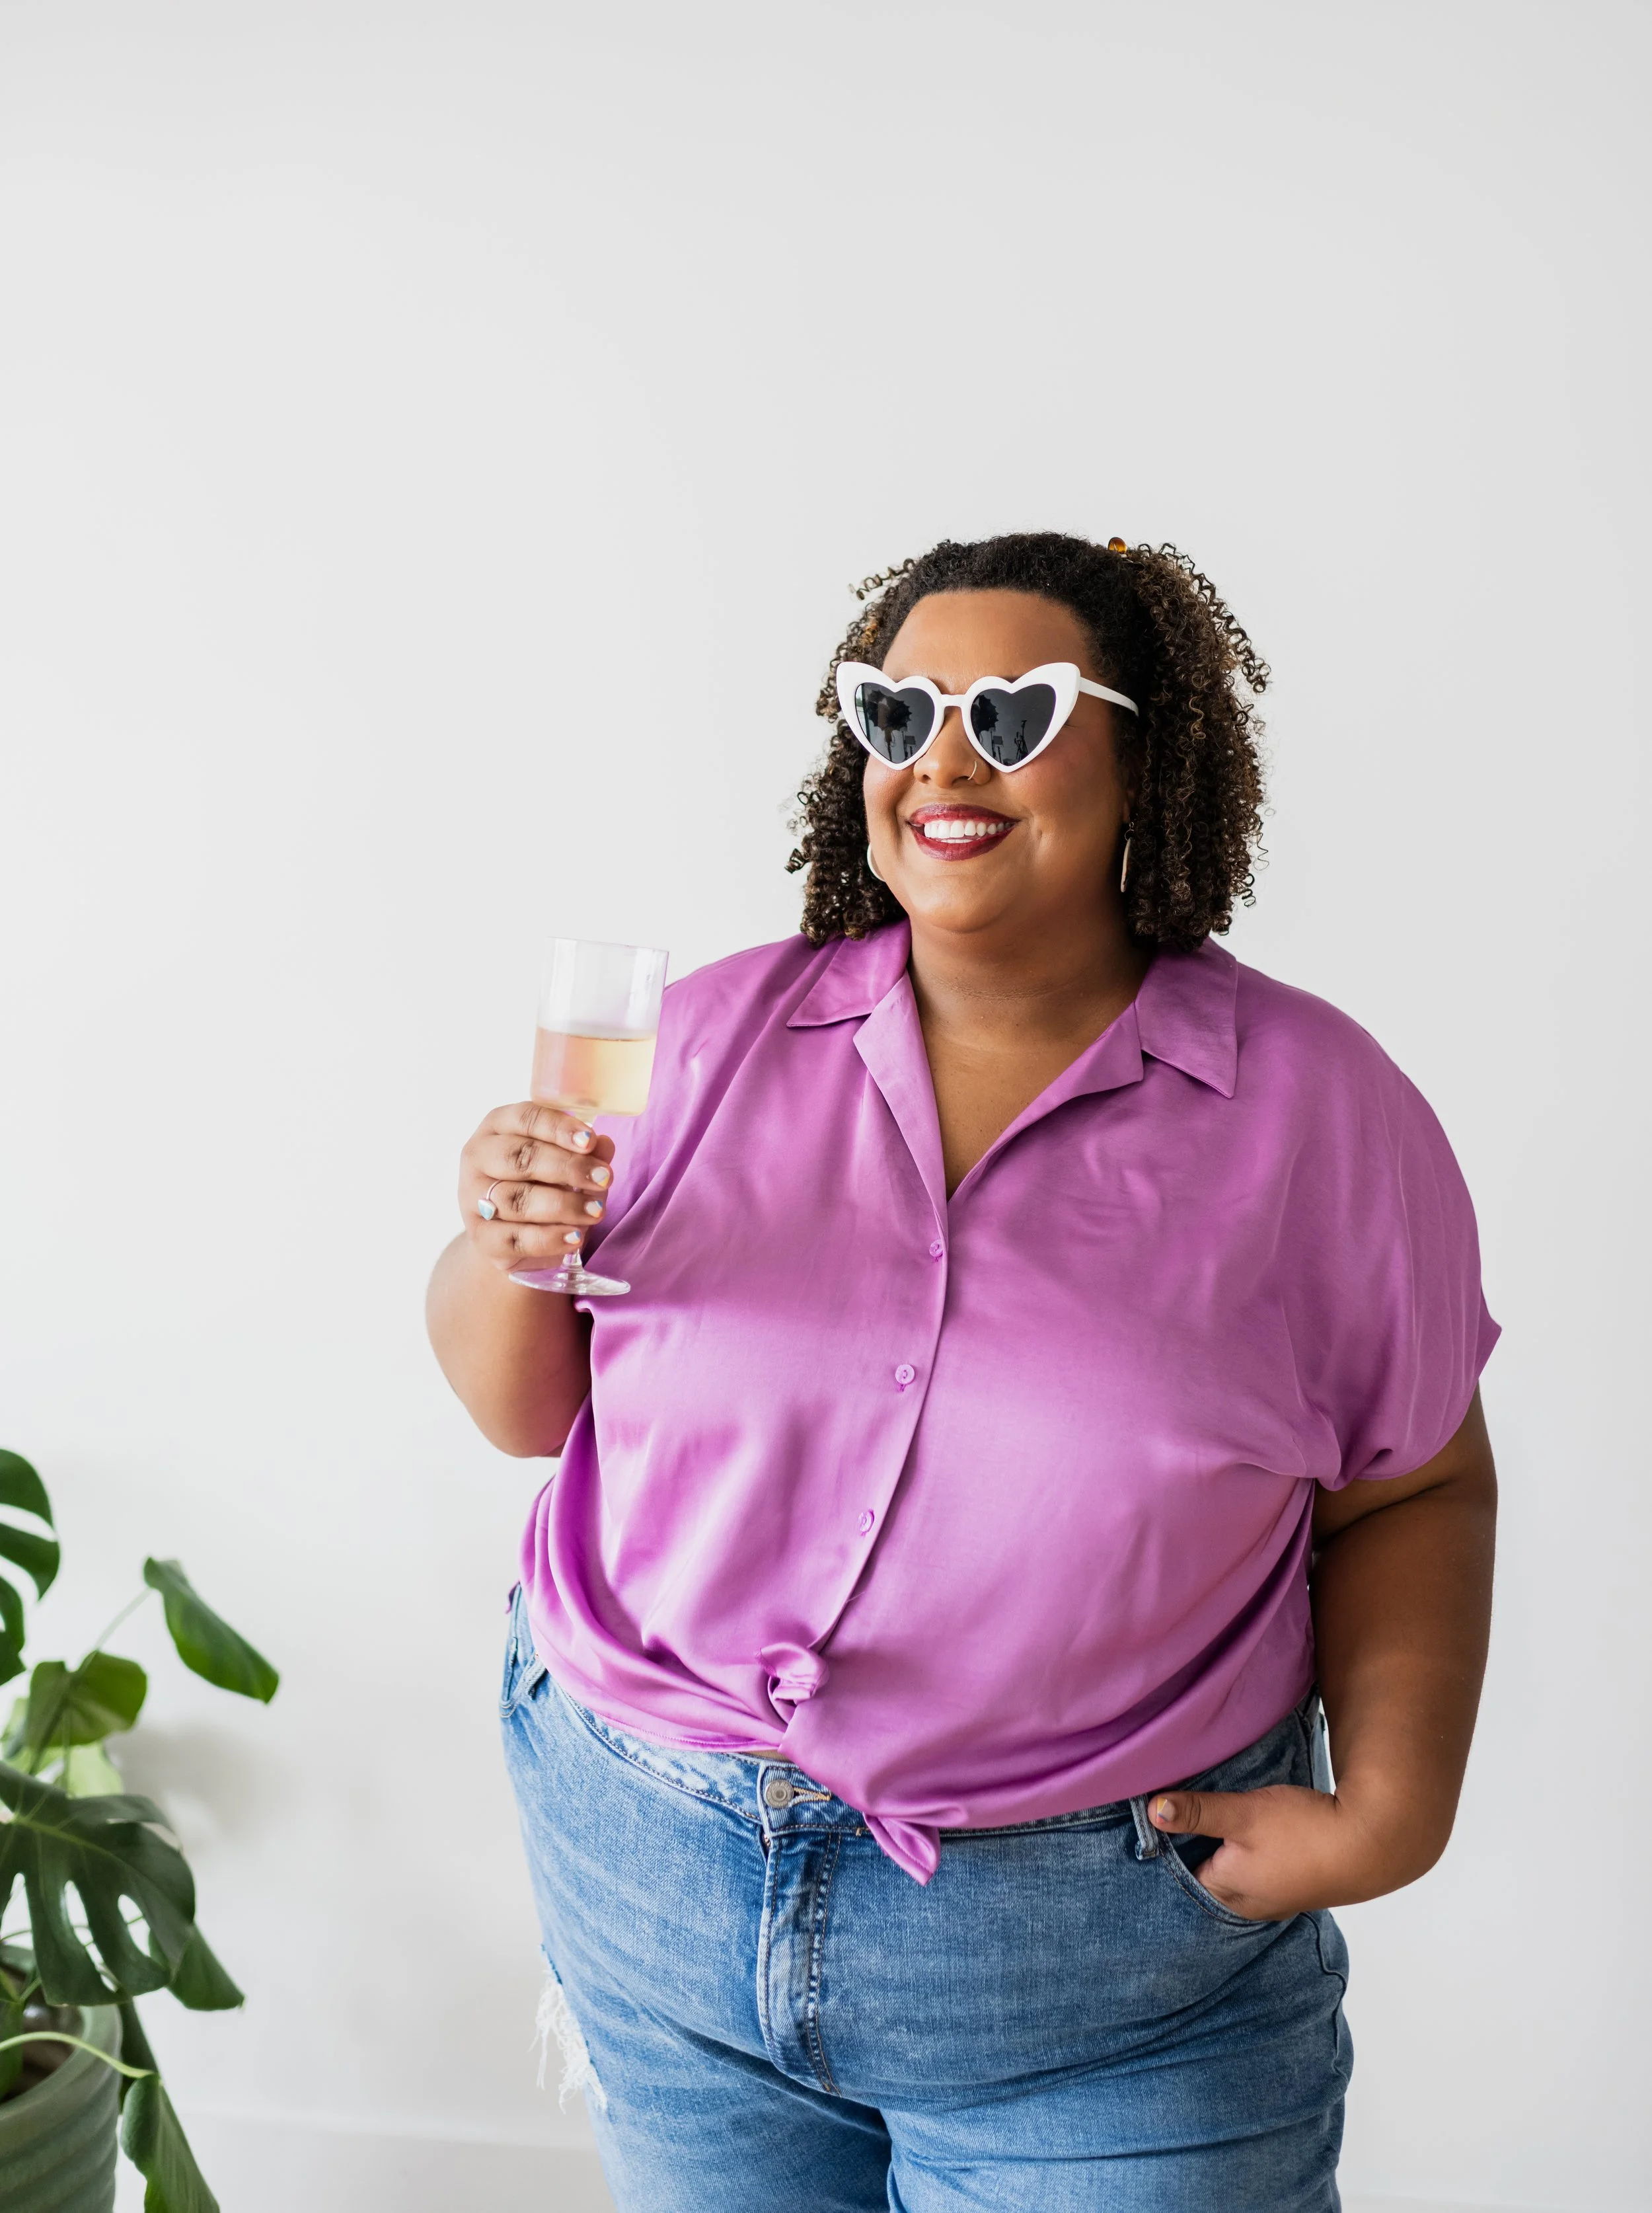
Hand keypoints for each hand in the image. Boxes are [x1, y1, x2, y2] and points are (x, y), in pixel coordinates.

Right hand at [458, 1102, 617, 1274]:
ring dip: (563, 1205)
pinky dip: (548, 1238)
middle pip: (520, 1158)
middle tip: (604, 1178)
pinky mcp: (480, 1237)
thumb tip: (604, 1145)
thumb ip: (584, 1151)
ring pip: (516, 1200)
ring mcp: (473, 1198)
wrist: (510, 1230)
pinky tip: (575, 1237)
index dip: (559, 1128)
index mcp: (497, 1126)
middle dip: (567, 1168)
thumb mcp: (564, 1159)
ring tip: (597, 1211)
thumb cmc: (540, 1181)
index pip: (526, 1118)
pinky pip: (514, 1238)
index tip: (590, 1141)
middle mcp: (479, 1157)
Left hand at [1148, 1782, 1418, 1919]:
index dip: (1166, 1849)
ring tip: (1212, 1825)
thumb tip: (1151, 1811)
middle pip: (1205, 1877)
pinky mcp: (1294, 1885)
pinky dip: (1246, 1856)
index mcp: (1227, 1892)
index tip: (1152, 1825)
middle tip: (1177, 1823)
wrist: (1371, 1844)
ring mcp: (1273, 1899)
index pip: (1179, 1875)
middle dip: (1192, 1853)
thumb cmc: (1303, 1831)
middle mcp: (1247, 1905)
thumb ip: (1198, 1812)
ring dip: (1222, 1853)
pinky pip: (1256, 1873)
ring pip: (1232, 1875)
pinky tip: (1250, 1837)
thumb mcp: (1242, 1814)